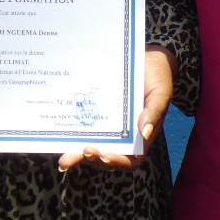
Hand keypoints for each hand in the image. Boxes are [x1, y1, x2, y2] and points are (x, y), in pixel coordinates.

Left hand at [56, 45, 174, 172]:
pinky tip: (60, 134)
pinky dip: (72, 134)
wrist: (146, 58)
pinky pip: (84, 127)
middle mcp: (123, 135)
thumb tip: (146, 132)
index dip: (118, 161)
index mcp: (141, 136)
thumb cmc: (157, 76)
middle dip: (93, 159)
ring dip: (77, 155)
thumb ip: (154, 112)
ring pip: (92, 146)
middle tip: (83, 152)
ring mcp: (108, 125)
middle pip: (106, 157)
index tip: (105, 155)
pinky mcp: (96, 113)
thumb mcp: (160, 92)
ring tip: (65, 159)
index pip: (131, 159)